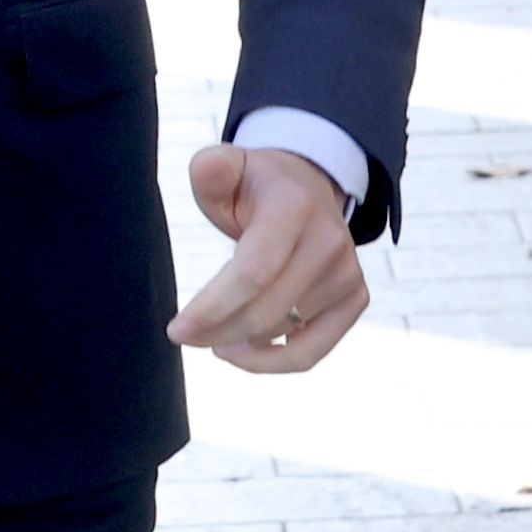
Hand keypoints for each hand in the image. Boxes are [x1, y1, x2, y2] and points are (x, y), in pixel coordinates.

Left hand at [168, 147, 362, 375]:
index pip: (252, 274)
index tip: (177, 329)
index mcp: (294, 207)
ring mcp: (348, 273)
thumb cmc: (255, 187)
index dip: (212, 309)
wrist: (307, 189)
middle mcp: (329, 241)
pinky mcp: (355, 299)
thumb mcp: (228, 168)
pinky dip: (271, 363)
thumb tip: (209, 169)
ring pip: (281, 334)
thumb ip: (212, 169)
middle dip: (217, 332)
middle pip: (265, 313)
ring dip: (239, 343)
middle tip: (186, 336)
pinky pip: (311, 353)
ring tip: (215, 330)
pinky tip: (243, 350)